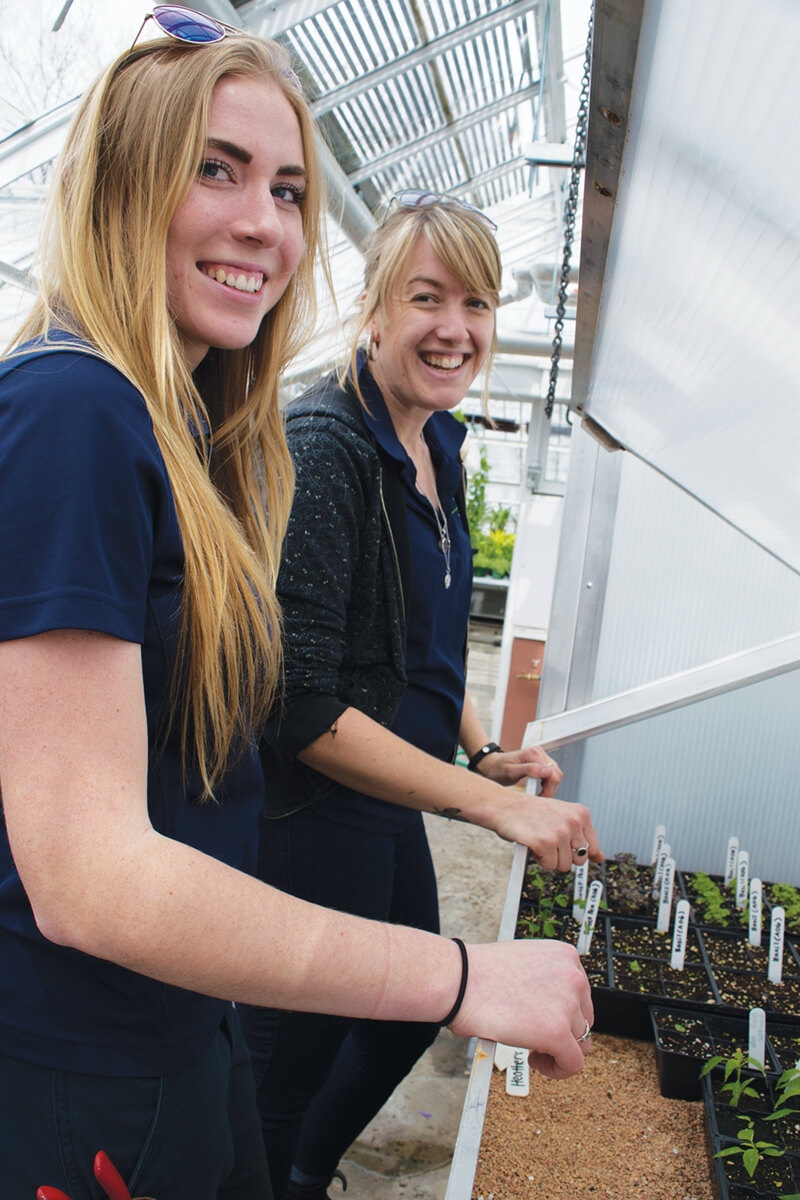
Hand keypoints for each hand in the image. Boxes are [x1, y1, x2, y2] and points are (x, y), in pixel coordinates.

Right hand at [449, 939, 592, 1078]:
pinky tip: (535, 1061)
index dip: (562, 1013)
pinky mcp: (558, 1033)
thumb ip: (545, 981)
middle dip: (562, 1032)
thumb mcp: (523, 963)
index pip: (581, 994)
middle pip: (583, 1019)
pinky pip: (573, 1063)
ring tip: (532, 1049)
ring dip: (557, 1050)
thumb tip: (551, 1005)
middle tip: (536, 1038)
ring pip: (579, 1042)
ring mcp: (568, 1005)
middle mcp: (573, 977)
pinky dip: (558, 1070)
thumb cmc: (477, 973)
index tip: (544, 1019)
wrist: (459, 981)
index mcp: (565, 956)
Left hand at [477, 745, 562, 795]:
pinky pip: (551, 773)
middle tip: (540, 798)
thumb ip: (529, 770)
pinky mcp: (540, 760)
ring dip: (550, 786)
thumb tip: (547, 771)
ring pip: (555, 774)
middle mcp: (539, 752)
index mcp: (533, 754)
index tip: (540, 798)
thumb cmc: (498, 769)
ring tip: (539, 794)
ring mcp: (540, 755)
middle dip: (550, 788)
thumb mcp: (511, 772)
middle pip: (556, 774)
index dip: (549, 789)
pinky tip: (539, 788)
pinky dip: (548, 783)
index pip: (552, 773)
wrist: (491, 765)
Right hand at [487, 791, 602, 871]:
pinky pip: (549, 865)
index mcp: (581, 814)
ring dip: (550, 858)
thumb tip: (600, 857)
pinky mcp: (545, 843)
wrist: (503, 806)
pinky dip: (539, 859)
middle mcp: (573, 822)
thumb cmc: (530, 812)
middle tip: (549, 841)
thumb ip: (582, 837)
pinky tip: (533, 843)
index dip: (575, 850)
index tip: (563, 845)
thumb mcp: (561, 818)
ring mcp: (559, 832)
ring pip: (564, 865)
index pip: (591, 848)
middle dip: (563, 856)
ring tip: (539, 840)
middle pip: (579, 860)